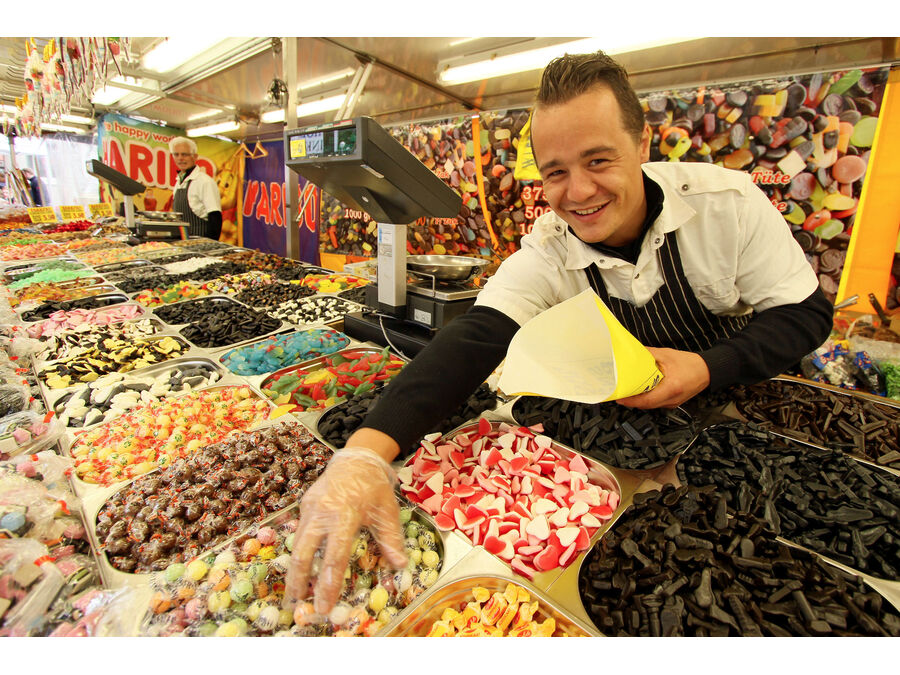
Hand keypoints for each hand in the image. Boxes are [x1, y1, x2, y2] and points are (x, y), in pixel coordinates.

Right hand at [283, 447, 407, 614]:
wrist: (357, 459)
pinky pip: (299, 532)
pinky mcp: (305, 506)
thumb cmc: (374, 486)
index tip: (324, 605)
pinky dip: (298, 552)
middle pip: (303, 552)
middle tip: (297, 605)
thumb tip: (400, 565)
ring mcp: (311, 508)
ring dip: (294, 570)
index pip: (334, 556)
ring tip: (294, 592)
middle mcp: (323, 512)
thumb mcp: (387, 511)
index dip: (328, 583)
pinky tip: (299, 567)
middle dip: (298, 581)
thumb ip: (391, 539)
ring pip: (297, 543)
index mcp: (346, 514)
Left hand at [616, 347, 709, 408]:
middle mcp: (673, 398)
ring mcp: (673, 403)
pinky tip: (641, 392)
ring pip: (651, 405)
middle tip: (619, 393)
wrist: (706, 370)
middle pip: (646, 405)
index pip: (647, 400)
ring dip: (638, 400)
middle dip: (631, 400)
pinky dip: (647, 399)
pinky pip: (656, 403)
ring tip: (627, 392)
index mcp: (672, 387)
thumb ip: (647, 354)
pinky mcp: (673, 402)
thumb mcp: (666, 355)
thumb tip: (631, 352)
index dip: (631, 400)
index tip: (619, 397)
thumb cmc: (690, 364)